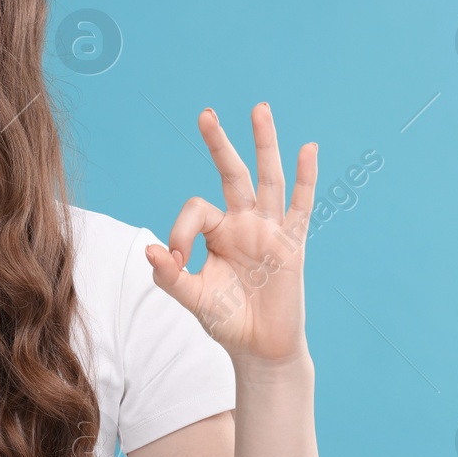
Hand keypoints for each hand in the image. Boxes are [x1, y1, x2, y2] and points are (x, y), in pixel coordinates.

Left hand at [144, 103, 315, 365]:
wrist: (260, 348)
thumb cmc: (225, 320)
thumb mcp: (192, 298)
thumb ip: (170, 276)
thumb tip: (150, 250)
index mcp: (216, 232)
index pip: (196, 209)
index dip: (180, 230)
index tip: (176, 261)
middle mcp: (243, 223)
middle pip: (231, 173)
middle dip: (218, 144)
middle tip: (204, 113)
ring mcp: (270, 230)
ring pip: (267, 178)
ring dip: (264, 144)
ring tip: (259, 108)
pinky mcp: (292, 245)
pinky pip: (301, 206)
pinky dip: (306, 178)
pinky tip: (307, 149)